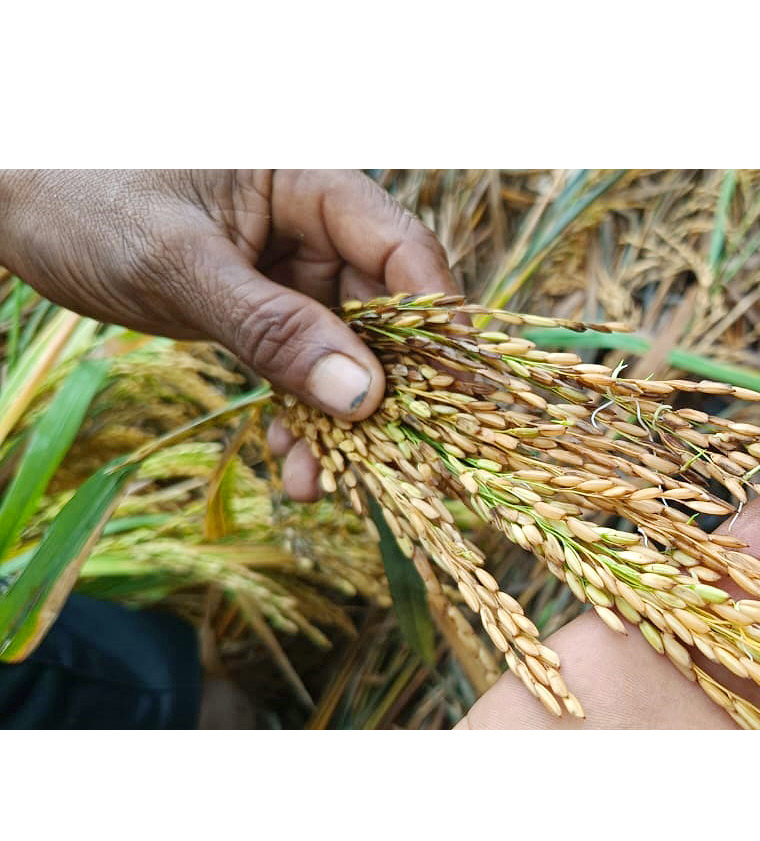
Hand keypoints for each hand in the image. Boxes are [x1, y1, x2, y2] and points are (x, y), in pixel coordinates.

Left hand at [0, 169, 457, 499]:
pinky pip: (302, 372)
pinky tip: (297, 467)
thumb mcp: (179, 265)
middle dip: (392, 392)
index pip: (403, 252)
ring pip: (347, 355)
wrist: (12, 206)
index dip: (440, 326)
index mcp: (312, 185)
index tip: (459, 398)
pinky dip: (302, 420)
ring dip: (344, 422)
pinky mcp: (266, 313)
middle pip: (389, 314)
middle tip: (409, 463)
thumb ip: (273, 328)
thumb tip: (365, 396)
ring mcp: (292, 274)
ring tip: (328, 482)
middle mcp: (316, 229)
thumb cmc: (86, 199)